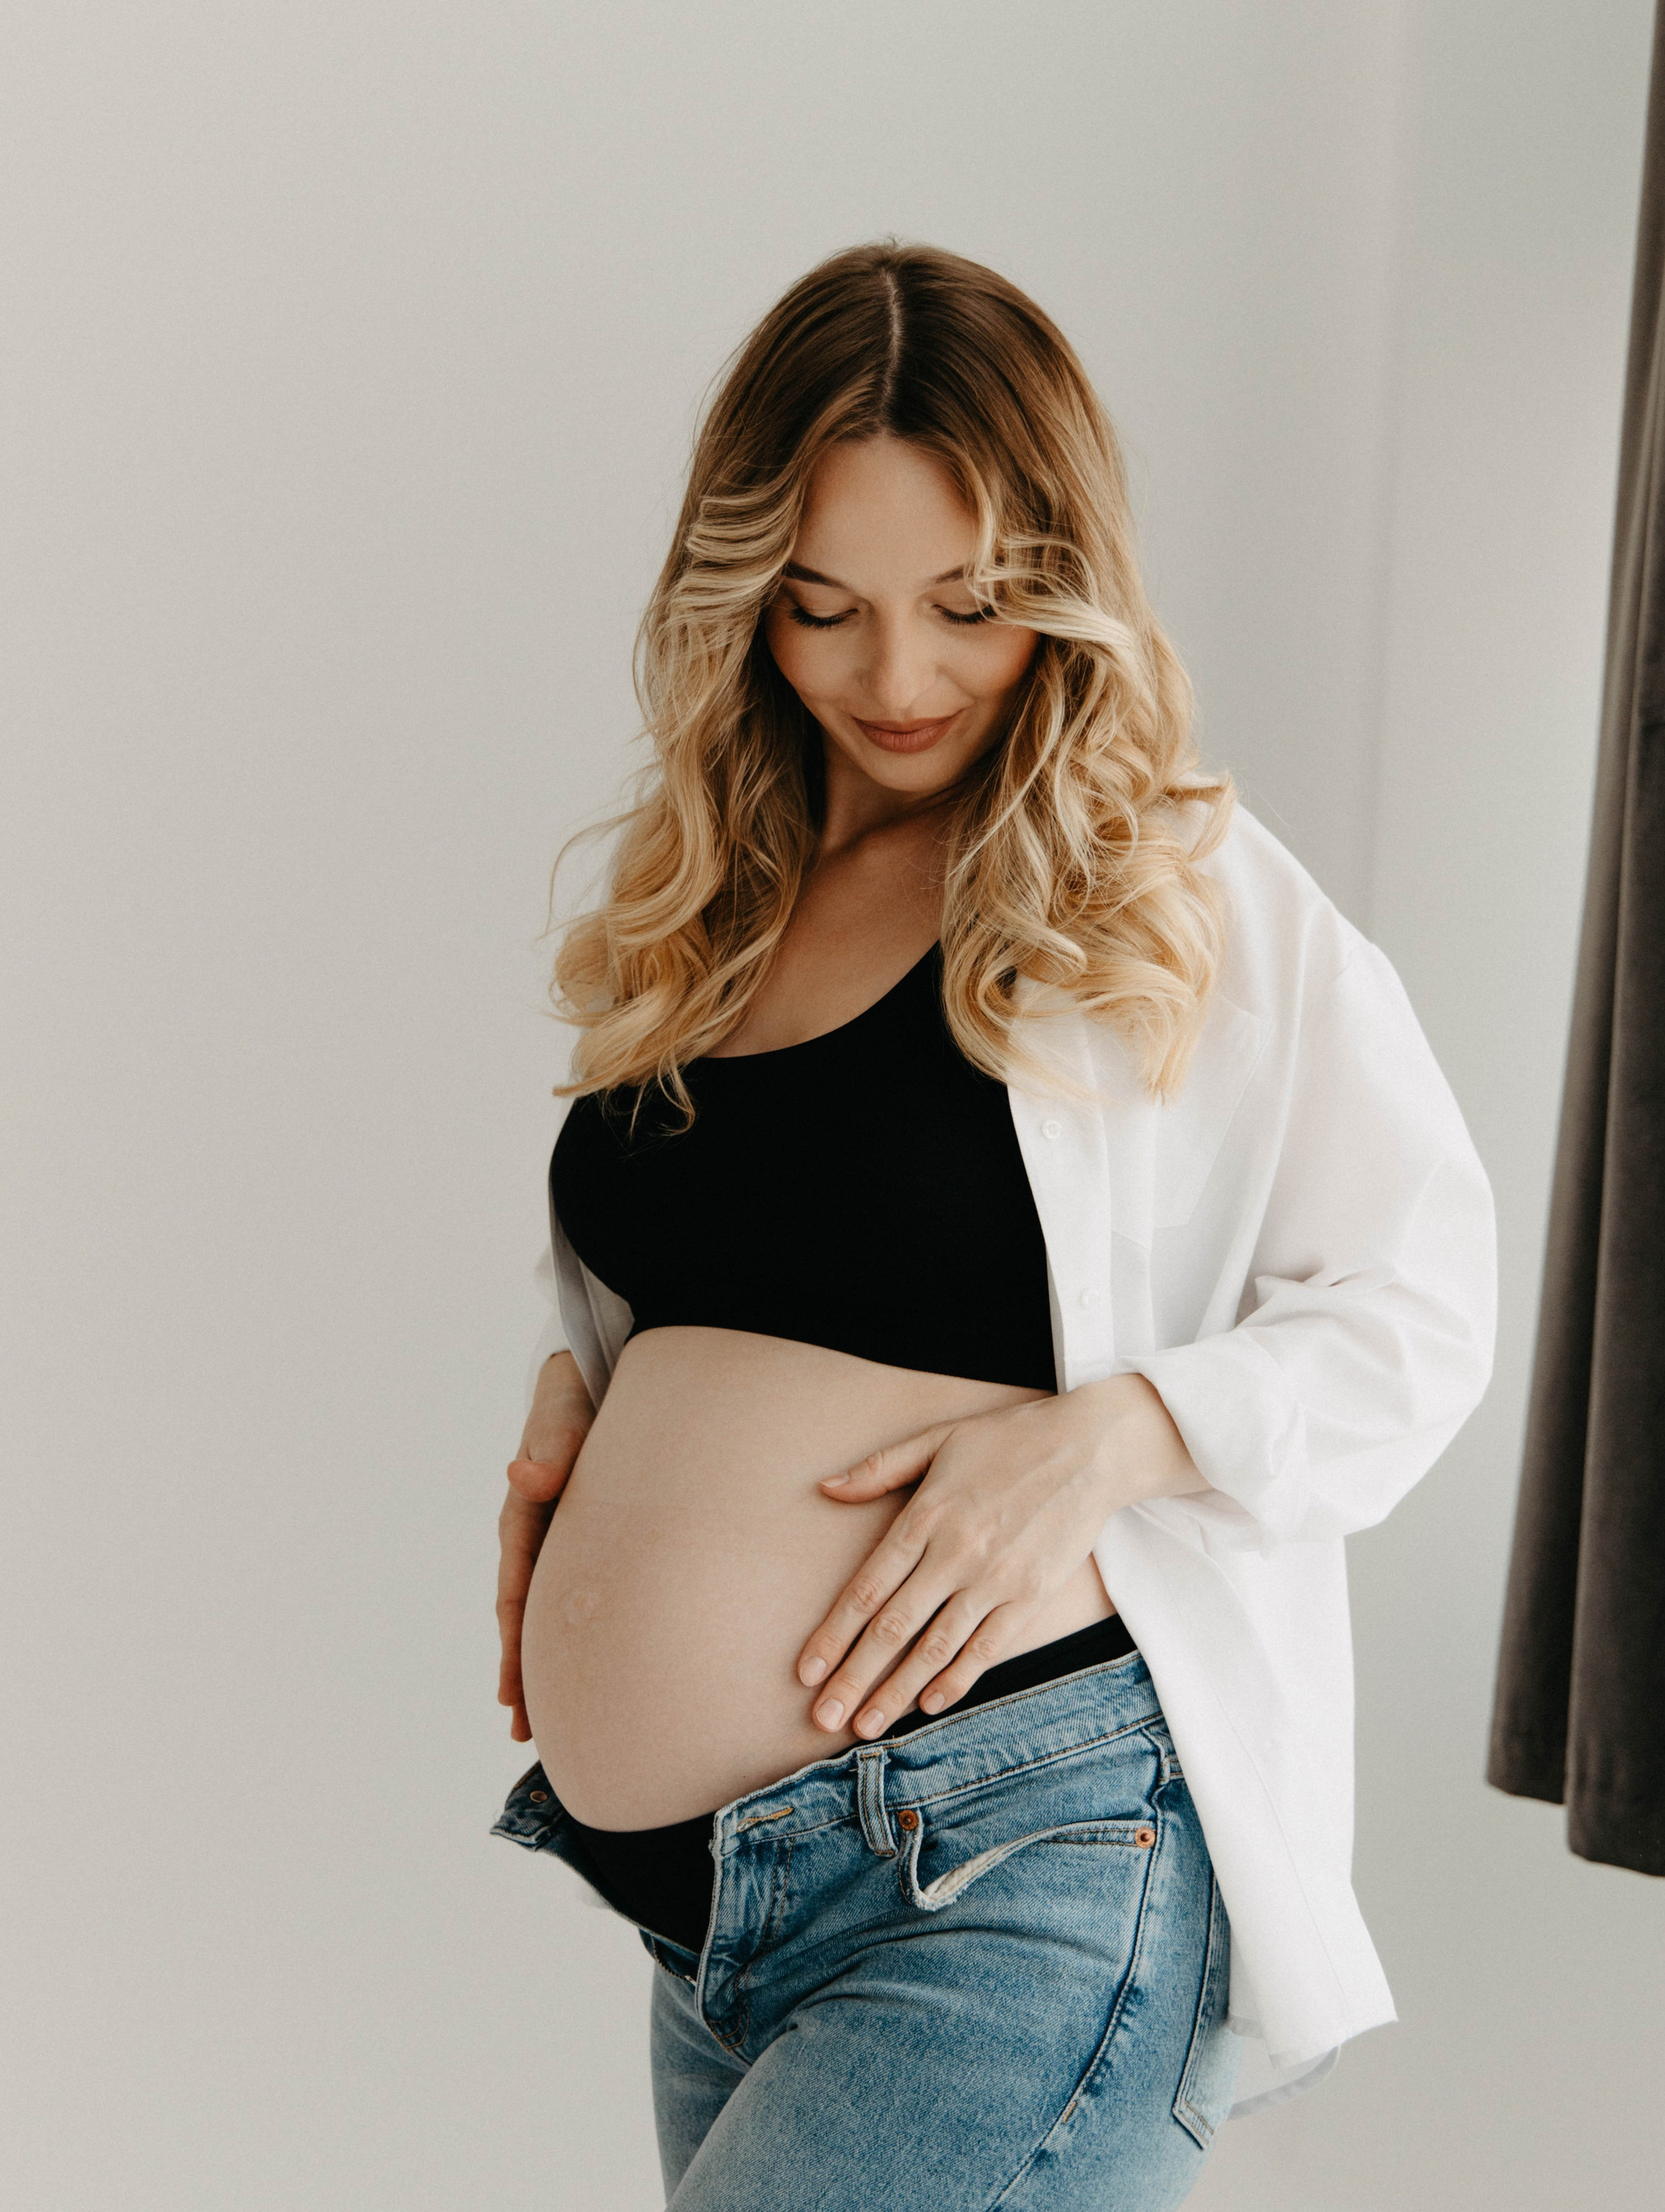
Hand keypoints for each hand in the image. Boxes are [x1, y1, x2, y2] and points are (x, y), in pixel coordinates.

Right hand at [497, 1351, 594, 1741]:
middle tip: (526, 1734)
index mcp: (524, 1515)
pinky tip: (594, 1671)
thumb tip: (526, 1476)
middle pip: (526, 1618)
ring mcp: (559, 1541)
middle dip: (523, 1675)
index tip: (512, 1694)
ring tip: (545, 1726)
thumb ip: (552, 1445)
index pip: (516, 1591)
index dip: (513, 1645)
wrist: (591, 1379)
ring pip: (548, 1613)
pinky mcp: (586, 1540)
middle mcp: (535, 1536)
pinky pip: (576, 1595)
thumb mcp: (563, 1416)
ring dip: (544, 1666)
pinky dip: (577, 1635)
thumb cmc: (576, 1398)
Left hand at [795, 1373, 1202, 1739]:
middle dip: (853, 1678)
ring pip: (935, 1647)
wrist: (1090, 1448)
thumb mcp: (937, 1439)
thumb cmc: (1008, 1439)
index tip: (805, 1672)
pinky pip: (987, 1647)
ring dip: (897, 1692)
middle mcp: (955, 1552)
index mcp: (926, 1515)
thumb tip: (825, 1488)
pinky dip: (957, 1679)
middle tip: (822, 1718)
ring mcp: (995, 1578)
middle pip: (892, 1628)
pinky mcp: (1032, 1595)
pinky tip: (928, 1704)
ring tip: (866, 1727)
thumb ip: (879, 1468)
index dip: (832, 1635)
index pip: (866, 1589)